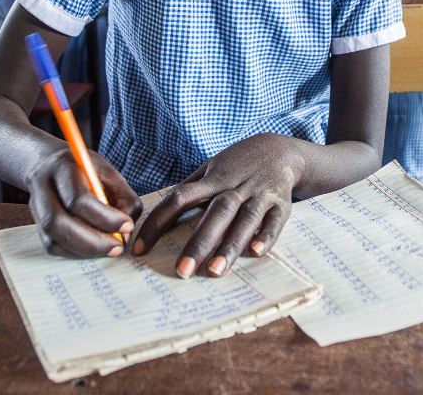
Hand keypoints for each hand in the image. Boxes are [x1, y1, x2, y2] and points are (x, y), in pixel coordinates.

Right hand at [27, 147, 141, 257]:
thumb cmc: (86, 171)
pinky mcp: (36, 225)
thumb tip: (125, 234)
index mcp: (63, 167)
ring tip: (109, 250)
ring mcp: (35, 207)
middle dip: (91, 241)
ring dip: (84, 250)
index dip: (104, 217)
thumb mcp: (111, 174)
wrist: (50, 165)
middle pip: (57, 221)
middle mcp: (42, 187)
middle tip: (118, 248)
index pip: (78, 198)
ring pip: (52, 238)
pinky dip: (76, 253)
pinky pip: (52, 246)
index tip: (127, 226)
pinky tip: (94, 250)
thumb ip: (124, 200)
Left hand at [132, 134, 298, 277]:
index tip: (140, 249)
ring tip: (215, 271)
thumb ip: (188, 190)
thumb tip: (156, 215)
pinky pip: (275, 221)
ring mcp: (260, 195)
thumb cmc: (237, 166)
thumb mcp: (210, 169)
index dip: (158, 222)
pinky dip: (266, 235)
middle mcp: (235, 187)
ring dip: (231, 244)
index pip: (179, 198)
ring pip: (245, 219)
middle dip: (199, 243)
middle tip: (182, 271)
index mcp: (212, 180)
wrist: (280, 151)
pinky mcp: (282, 204)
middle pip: (216, 212)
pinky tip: (255, 253)